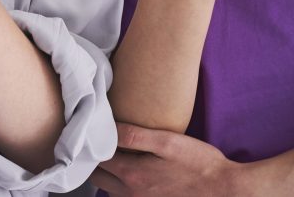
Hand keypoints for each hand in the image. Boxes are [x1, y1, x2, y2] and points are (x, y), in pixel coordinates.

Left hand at [92, 123, 239, 196]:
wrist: (227, 191)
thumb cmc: (200, 164)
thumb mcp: (167, 141)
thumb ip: (134, 135)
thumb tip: (108, 128)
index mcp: (132, 174)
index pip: (96, 159)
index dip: (92, 144)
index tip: (92, 132)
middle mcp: (132, 194)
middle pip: (98, 178)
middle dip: (94, 161)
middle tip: (100, 144)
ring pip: (110, 191)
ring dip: (108, 176)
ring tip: (114, 158)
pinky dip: (122, 188)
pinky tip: (133, 177)